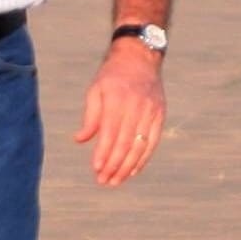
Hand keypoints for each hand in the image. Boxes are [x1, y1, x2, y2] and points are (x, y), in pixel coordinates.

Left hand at [73, 40, 165, 185]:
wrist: (139, 58)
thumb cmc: (111, 76)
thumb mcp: (95, 90)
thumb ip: (90, 116)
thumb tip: (80, 140)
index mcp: (117, 99)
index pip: (111, 132)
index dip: (104, 153)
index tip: (96, 169)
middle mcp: (136, 106)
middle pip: (126, 143)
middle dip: (115, 165)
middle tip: (104, 181)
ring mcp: (151, 112)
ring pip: (140, 146)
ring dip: (128, 167)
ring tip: (116, 181)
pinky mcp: (160, 115)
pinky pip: (152, 142)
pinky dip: (143, 159)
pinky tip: (132, 171)